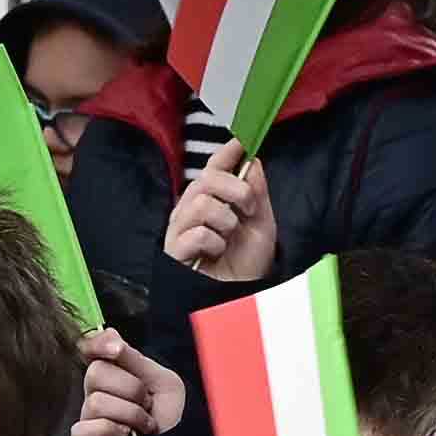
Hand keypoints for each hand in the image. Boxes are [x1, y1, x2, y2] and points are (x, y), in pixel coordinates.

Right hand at [71, 329, 184, 435]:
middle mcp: (97, 392)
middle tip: (147, 403)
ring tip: (145, 426)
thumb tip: (108, 332)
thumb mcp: (162, 381)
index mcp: (115, 373)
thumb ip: (134, 358)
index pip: (90, 348)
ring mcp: (89, 417)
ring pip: (96, 402)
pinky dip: (110, 430)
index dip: (97, 344)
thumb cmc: (172, 417)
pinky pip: (84, 429)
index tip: (117, 350)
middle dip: (132, 389)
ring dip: (130, 414)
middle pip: (95, 373)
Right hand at [163, 142, 274, 281]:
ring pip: (200, 204)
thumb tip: (252, 161)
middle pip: (206, 179)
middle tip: (250, 209)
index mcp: (212, 199)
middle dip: (235, 190)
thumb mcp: (262, 223)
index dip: (227, 152)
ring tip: (229, 236)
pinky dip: (213, 242)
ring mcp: (180, 229)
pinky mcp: (173, 250)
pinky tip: (214, 252)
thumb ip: (256, 191)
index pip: (215, 167)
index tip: (242, 140)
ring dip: (226, 220)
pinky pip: (195, 233)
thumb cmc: (246, 261)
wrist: (239, 294)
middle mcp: (192, 208)